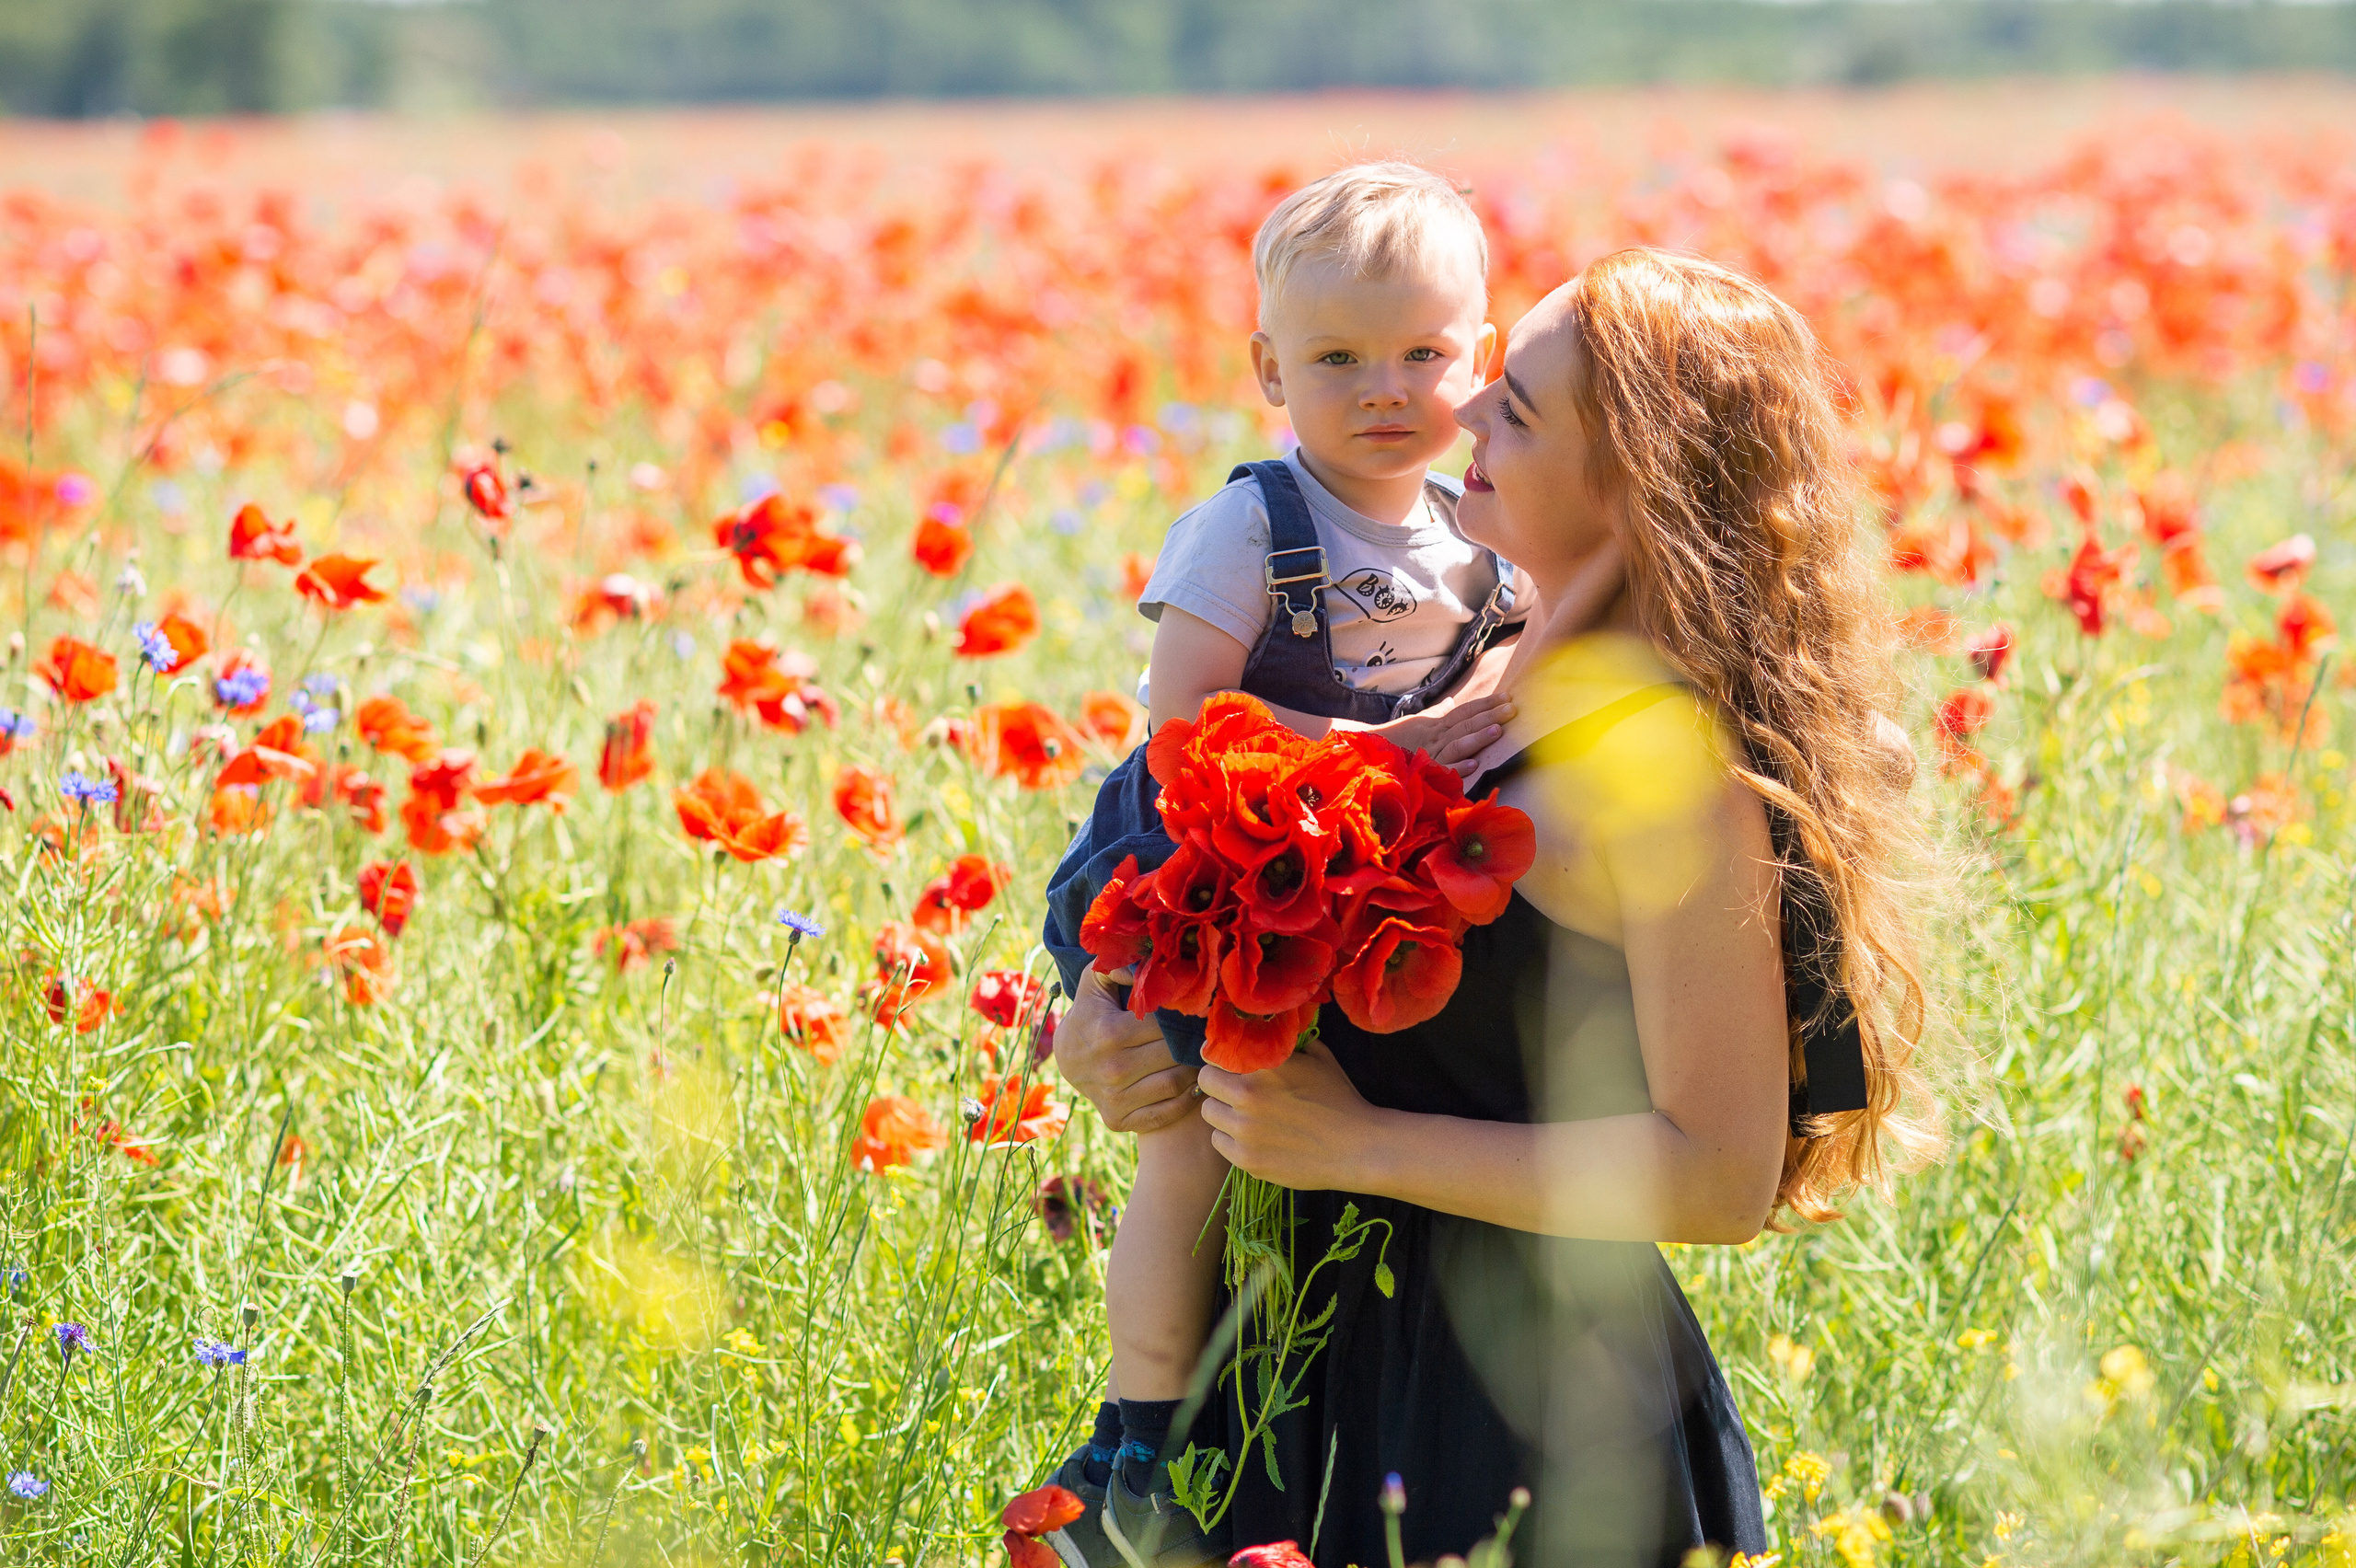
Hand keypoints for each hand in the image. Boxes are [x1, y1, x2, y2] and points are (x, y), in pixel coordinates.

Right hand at [1052, 966, 1200, 1133]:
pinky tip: (1192, 1083)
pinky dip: (1185, 1100)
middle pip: (1174, 1054)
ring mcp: (1114, 1098)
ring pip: (1175, 1084)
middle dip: (1193, 1043)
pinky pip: (1165, 1113)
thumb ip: (1119, 965)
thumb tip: (1147, 964)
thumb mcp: (1096, 981)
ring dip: (1194, 1070)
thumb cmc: (1091, 1012)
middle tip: (1207, 1035)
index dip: (1185, 1018)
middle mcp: (1111, 1068)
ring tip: (1200, 1056)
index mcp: (1108, 1032)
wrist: (1067, 1058)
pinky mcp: (1118, 1120)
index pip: (1165, 1025)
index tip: (1198, 1013)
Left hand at [1196, 1038, 1389, 1190]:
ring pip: (1209, 1114)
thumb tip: (1269, 1031)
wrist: (1359, 1147)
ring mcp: (1245, 1130)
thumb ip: (1288, 1043)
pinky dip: (1231, 1139)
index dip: (1221, 1058)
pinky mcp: (1247, 1160)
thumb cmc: (1341, 1099)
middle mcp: (1248, 1095)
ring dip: (1223, 1112)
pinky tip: (1253, 1138)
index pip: (1215, 1053)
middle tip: (1235, 1091)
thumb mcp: (1318, 1058)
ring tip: (1246, 1116)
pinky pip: (1219, 1142)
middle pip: (1205, 1082)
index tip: (1227, 1064)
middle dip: (1218, 1084)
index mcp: (1264, 1065)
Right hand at [1372, 691, 1515, 778]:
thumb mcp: (1419, 723)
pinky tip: (1474, 765)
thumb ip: (1438, 713)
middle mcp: (1436, 737)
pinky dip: (1458, 768)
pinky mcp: (1425, 772)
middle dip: (1489, 716)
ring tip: (1498, 731)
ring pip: (1457, 744)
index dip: (1486, 704)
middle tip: (1512, 709)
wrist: (1370, 755)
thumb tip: (1452, 701)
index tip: (1507, 696)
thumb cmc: (1397, 739)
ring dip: (1477, 738)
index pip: (1465, 711)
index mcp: (1437, 725)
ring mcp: (1431, 753)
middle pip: (1465, 724)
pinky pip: (1443, 770)